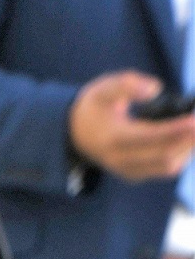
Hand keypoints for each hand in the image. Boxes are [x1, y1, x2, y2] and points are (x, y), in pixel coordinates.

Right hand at [69, 72, 194, 182]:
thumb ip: (127, 84)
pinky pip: (164, 169)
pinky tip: (187, 137)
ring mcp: (129, 171)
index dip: (176, 130)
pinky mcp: (136, 174)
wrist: (77, 133)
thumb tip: (156, 88)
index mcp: (114, 139)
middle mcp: (122, 161)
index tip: (194, 119)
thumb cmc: (94, 106)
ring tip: (194, 126)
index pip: (151, 138)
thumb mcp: (104, 87)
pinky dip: (181, 154)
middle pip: (165, 157)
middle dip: (189, 140)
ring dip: (188, 148)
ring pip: (168, 167)